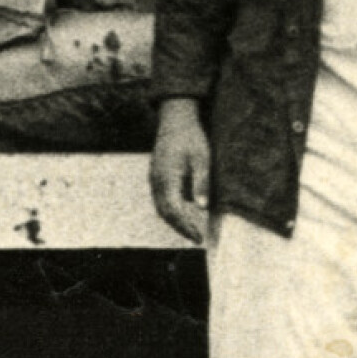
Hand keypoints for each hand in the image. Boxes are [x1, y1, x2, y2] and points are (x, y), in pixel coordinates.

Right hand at [150, 99, 210, 245]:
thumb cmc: (191, 137)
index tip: (199, 238)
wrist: (175, 119)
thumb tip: (202, 207)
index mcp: (167, 178)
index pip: (174, 211)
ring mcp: (154, 178)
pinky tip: (183, 213)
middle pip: (164, 213)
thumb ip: (201, 182)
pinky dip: (170, 210)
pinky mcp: (155, 176)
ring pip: (160, 207)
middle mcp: (156, 181)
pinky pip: (160, 199)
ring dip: (174, 221)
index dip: (186, 227)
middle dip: (180, 228)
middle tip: (196, 238)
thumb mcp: (202, 158)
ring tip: (191, 230)